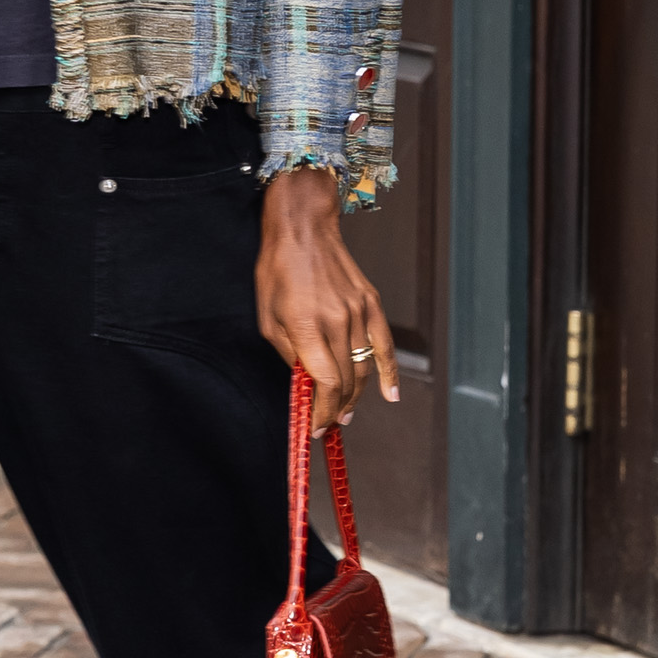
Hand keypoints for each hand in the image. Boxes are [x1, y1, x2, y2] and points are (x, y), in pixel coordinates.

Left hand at [256, 168, 398, 432]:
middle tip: (328, 424)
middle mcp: (337, 322)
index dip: (320, 412)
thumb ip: (289, 354)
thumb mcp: (268, 318)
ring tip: (345, 413)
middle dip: (335, 409)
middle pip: (345, 381)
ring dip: (355, 397)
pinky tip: (389, 394)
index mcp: (307, 327)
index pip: (323, 383)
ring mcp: (358, 313)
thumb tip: (305, 382)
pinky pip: (384, 346)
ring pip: (363, 368)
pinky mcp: (370, 304)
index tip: (315, 427)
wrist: (303, 230)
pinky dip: (389, 373)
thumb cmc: (278, 271)